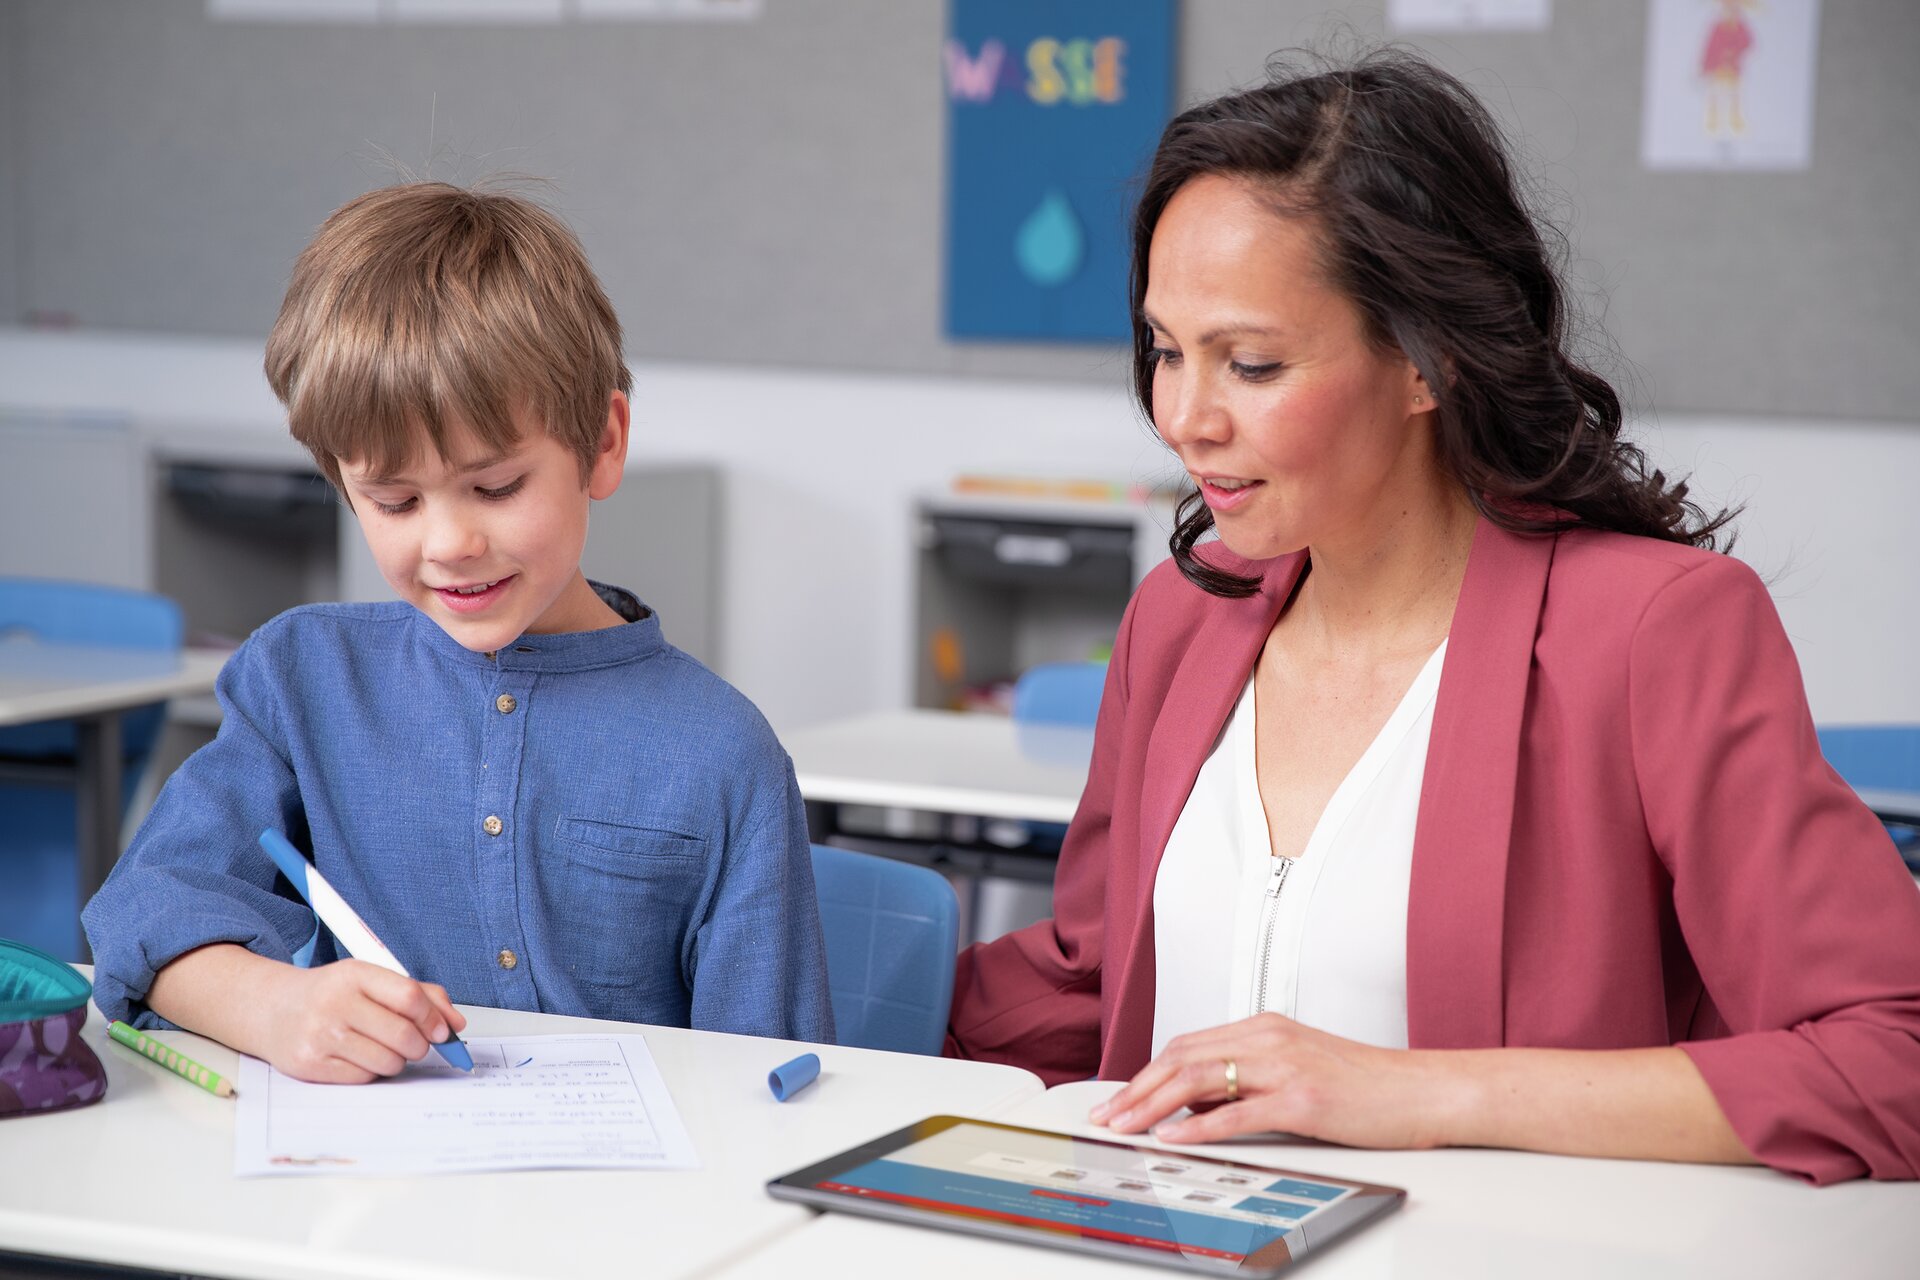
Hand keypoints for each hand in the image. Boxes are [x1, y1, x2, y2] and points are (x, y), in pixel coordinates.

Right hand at [256, 960, 466, 1083]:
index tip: (442, 1030)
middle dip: (421, 1045)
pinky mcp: (310, 1065)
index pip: (410, 998)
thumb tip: (457, 1024)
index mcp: (355, 974)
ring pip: (388, 1061)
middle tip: (416, 1044)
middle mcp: (335, 1002)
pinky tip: (360, 1057)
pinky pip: (364, 1078)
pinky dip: (372, 1072)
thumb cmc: (332, 994)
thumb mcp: (372, 981)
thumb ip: (420, 995)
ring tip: (384, 1048)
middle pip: (404, 1035)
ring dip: (397, 1061)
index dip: (434, 1018)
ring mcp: (321, 1035)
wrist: (273, 1009)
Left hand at [1087, 1013, 1455, 1149]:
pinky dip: (1197, 1125)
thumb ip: (1250, 1077)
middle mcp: (1268, 1038)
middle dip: (1136, 1088)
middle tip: (1106, 1115)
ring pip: (1198, 1078)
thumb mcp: (1298, 1067)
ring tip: (1124, 1126)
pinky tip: (1173, 1137)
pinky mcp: (1302, 1099)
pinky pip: (1236, 1112)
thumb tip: (1198, 1102)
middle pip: (1182, 1056)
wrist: (1423, 1090)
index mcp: (1265, 1028)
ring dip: (1152, 1104)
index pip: (1187, 1045)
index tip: (1120, 1097)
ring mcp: (1284, 1066)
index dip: (1147, 1072)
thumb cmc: (1366, 1085)